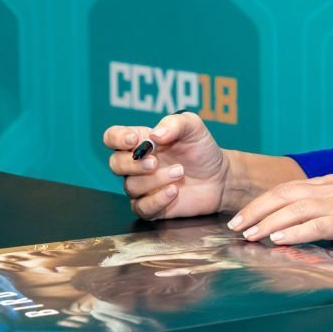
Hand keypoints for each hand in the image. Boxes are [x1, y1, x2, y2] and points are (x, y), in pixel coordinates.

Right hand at [103, 112, 229, 220]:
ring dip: (155, 180)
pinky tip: (174, 191)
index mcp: (141, 141)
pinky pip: (142, 207)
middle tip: (155, 162)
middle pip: (115, 164)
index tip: (134, 140)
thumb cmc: (202, 150)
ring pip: (131, 186)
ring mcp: (142, 187)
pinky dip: (157, 199)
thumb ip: (174, 123)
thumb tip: (154, 135)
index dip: (117, 138)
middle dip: (134, 164)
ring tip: (179, 172)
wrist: (220, 177)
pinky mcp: (151, 207)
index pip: (112, 137)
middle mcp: (136, 165)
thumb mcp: (193, 127)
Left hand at [228, 175, 332, 249]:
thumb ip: (316, 212)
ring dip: (269, 223)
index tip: (241, 217)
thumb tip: (282, 228)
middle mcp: (332, 186)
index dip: (260, 202)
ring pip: (296, 208)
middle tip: (236, 226)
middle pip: (285, 193)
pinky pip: (316, 224)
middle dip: (256, 209)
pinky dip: (295, 232)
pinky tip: (279, 240)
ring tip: (251, 235)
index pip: (285, 188)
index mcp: (328, 182)